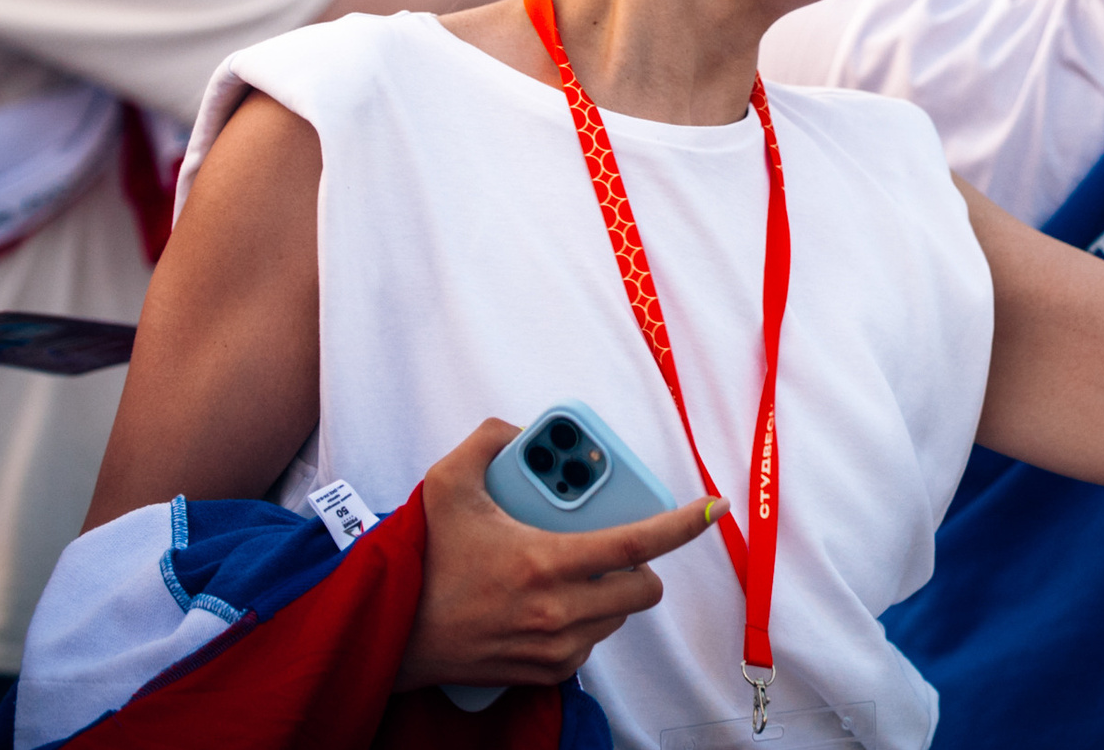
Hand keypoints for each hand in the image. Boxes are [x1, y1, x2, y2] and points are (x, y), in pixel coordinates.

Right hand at [397, 418, 722, 689]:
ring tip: (574, 567)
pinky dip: (587, 621)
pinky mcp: (545, 673)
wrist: (391, 634)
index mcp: (545, 563)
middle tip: (612, 542)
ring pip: (619, 617)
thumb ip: (487, 441)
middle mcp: (557, 612)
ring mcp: (554, 648)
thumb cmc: (422, 561)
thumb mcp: (446, 486)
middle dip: (640, 562)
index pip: (636, 544)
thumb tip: (520, 430)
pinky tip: (554, 600)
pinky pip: (592, 643)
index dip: (682, 524)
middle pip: (642, 587)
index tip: (713, 507)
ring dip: (611, 591)